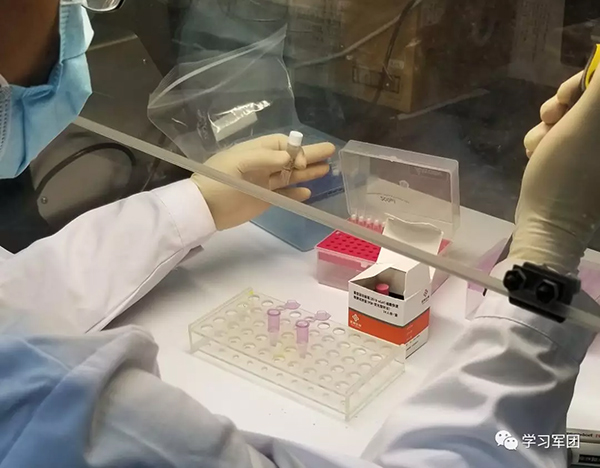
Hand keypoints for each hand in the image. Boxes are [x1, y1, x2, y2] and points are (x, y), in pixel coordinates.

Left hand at [191, 134, 333, 230]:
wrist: (203, 208)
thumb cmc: (217, 180)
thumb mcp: (238, 163)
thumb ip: (264, 158)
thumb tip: (290, 158)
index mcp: (255, 151)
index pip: (282, 145)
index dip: (296, 149)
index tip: (302, 161)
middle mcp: (263, 165)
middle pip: (291, 158)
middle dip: (310, 154)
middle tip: (331, 150)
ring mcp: (264, 183)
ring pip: (290, 176)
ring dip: (307, 172)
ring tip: (327, 170)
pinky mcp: (263, 200)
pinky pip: (284, 195)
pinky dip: (296, 194)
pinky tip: (309, 192)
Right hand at [510, 72, 599, 272]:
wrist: (546, 226)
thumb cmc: (565, 176)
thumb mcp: (585, 123)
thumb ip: (598, 87)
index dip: (585, 81)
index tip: (566, 97)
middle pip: (588, 99)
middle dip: (562, 105)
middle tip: (551, 119)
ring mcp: (593, 152)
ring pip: (571, 116)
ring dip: (549, 124)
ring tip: (540, 145)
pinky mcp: (581, 162)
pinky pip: (563, 136)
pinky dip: (546, 141)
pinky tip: (537, 155)